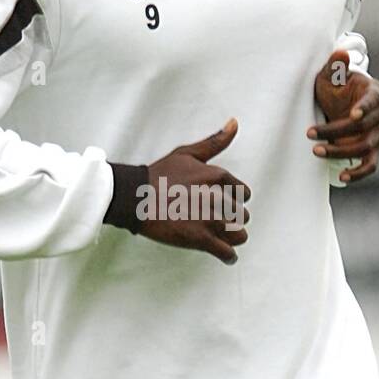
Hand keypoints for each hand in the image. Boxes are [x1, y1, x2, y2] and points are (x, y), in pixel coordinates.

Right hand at [139, 119, 250, 264]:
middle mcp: (218, 197)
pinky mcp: (200, 239)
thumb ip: (215, 141)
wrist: (135, 198)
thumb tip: (235, 122)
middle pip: (242, 215)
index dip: (232, 199)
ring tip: (217, 236)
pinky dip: (228, 256)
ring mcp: (210, 219)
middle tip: (212, 220)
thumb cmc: (159, 174)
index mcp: (218, 176)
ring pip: (239, 234)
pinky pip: (227, 252)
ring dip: (231, 237)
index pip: (243, 194)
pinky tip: (225, 255)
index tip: (218, 202)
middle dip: (230, 219)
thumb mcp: (187, 153)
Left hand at [308, 49, 378, 183]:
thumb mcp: (331, 76)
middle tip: (310, 133)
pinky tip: (343, 177)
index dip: (365, 107)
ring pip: (365, 147)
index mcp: (374, 91)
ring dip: (340, 151)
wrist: (339, 105)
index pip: (374, 100)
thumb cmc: (336, 88)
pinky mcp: (372, 150)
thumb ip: (335, 66)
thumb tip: (340, 54)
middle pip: (365, 126)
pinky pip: (371, 165)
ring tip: (317, 151)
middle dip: (337, 131)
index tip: (353, 115)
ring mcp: (378, 133)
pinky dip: (359, 173)